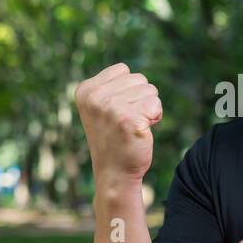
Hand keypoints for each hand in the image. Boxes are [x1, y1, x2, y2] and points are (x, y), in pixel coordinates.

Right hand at [73, 62, 163, 187]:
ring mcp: (112, 108)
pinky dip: (155, 118)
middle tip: (127, 121)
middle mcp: (96, 97)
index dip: (128, 90)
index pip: (123, 69)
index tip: (118, 111)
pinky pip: (156, 106)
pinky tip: (141, 133)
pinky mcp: (130, 121)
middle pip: (139, 78)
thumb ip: (110, 86)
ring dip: (148, 109)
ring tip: (133, 127)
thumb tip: (129, 73)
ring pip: (151, 90)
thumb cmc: (113, 138)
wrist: (114, 173)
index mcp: (86, 90)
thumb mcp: (101, 107)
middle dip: (141, 98)